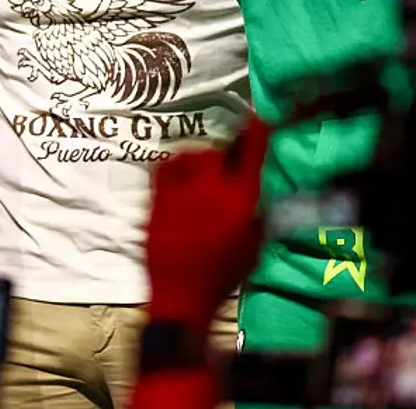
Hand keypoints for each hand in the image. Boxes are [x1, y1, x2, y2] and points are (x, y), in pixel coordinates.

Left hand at [146, 115, 270, 329]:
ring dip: (197, 158)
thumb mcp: (251, 247)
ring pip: (190, 155)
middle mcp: (212, 193)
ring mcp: (181, 195)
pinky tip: (176, 174)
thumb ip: (254, 214)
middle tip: (222, 167)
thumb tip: (253, 192)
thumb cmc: (220, 278)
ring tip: (199, 171)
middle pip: (217, 152)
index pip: (253, 156)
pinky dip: (172, 165)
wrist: (180, 299)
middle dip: (222, 155)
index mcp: (241, 204)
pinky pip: (163, 168)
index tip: (259, 118)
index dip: (257, 132)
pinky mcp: (156, 202)